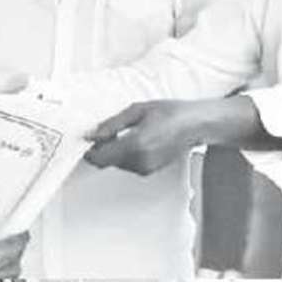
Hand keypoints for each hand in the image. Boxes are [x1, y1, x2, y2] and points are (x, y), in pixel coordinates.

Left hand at [83, 96, 261, 175]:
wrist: (194, 125)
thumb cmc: (171, 113)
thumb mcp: (137, 110)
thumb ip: (112, 124)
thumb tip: (93, 134)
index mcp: (135, 145)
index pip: (100, 157)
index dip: (90, 150)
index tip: (87, 140)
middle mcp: (140, 161)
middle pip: (106, 161)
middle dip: (103, 148)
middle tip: (108, 131)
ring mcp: (145, 168)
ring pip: (117, 163)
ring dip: (114, 151)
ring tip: (128, 132)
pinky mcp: (150, 170)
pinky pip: (128, 165)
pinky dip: (126, 154)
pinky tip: (137, 139)